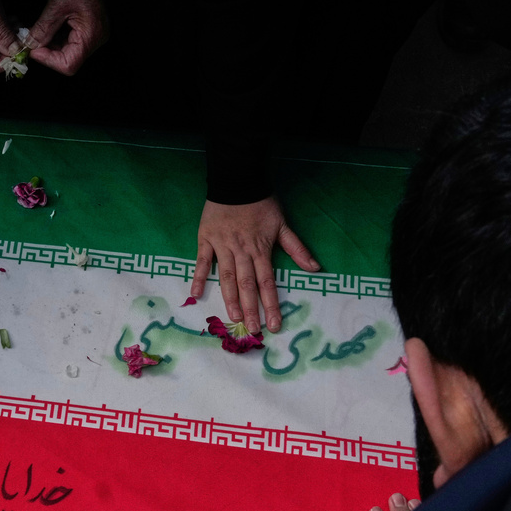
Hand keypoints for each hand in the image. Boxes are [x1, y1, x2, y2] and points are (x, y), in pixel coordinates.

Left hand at [28, 0, 108, 75]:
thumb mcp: (57, 4)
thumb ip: (43, 28)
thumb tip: (30, 45)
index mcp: (91, 35)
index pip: (69, 64)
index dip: (49, 60)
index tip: (33, 50)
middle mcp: (95, 40)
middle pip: (69, 61)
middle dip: (48, 53)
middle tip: (32, 42)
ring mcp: (93, 36)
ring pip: (68, 53)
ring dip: (51, 46)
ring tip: (38, 33)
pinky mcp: (88, 31)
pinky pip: (71, 43)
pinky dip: (56, 40)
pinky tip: (48, 29)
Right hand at [191, 197, 318, 334]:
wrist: (237, 180)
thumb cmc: (261, 203)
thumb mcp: (282, 224)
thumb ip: (297, 248)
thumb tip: (315, 268)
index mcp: (261, 249)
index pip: (267, 282)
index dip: (271, 304)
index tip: (274, 324)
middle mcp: (242, 251)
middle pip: (247, 284)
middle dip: (251, 309)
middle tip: (254, 330)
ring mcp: (223, 246)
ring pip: (227, 276)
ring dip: (230, 298)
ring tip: (233, 319)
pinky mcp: (206, 239)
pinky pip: (202, 261)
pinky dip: (199, 276)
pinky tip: (195, 294)